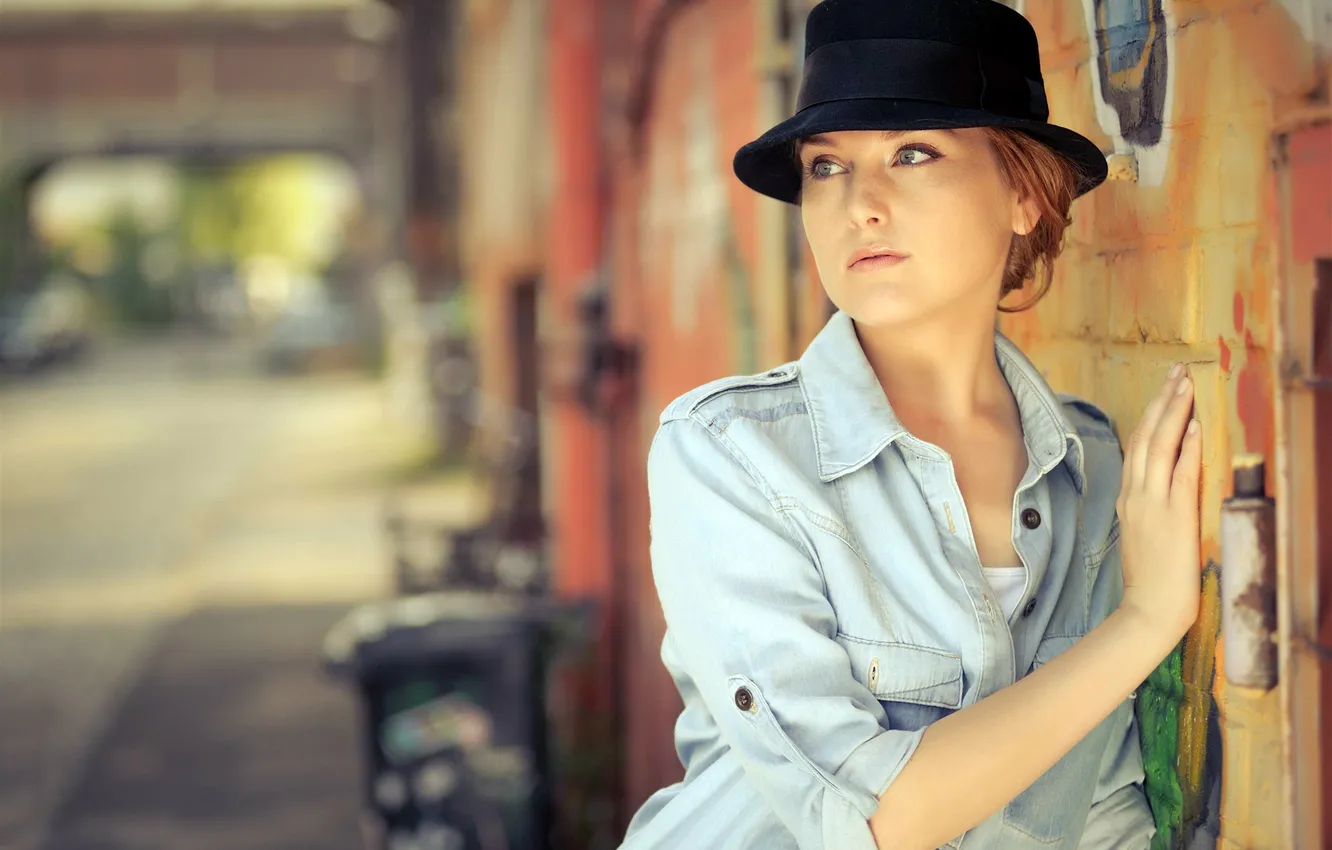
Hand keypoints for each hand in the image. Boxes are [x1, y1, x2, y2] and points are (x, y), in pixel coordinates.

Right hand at [1116, 363, 1202, 641]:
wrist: (1149, 608)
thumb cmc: (1149, 577)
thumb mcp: (1140, 533)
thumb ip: (1147, 504)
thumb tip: (1161, 481)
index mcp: (1128, 498)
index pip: (1138, 446)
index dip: (1152, 415)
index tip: (1166, 389)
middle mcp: (1135, 494)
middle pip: (1146, 437)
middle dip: (1162, 401)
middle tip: (1176, 372)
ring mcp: (1152, 503)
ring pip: (1158, 446)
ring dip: (1173, 413)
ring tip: (1184, 385)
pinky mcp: (1171, 515)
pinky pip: (1178, 473)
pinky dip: (1185, 446)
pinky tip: (1194, 425)